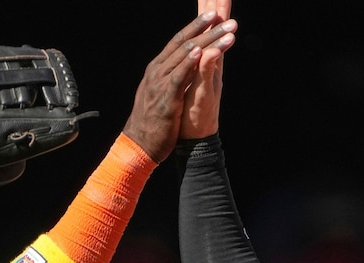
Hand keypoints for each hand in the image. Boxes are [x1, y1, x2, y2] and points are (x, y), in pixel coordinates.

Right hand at [122, 12, 237, 161]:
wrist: (139, 146)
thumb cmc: (153, 121)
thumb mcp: (162, 92)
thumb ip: (172, 76)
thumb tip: (184, 65)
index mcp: (157, 68)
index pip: (178, 41)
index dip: (196, 27)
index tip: (213, 16)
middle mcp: (157, 71)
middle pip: (183, 43)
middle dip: (206, 28)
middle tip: (224, 16)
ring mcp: (159, 84)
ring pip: (184, 56)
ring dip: (206, 40)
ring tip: (223, 29)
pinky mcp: (165, 99)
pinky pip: (178, 77)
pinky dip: (188, 63)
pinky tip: (199, 52)